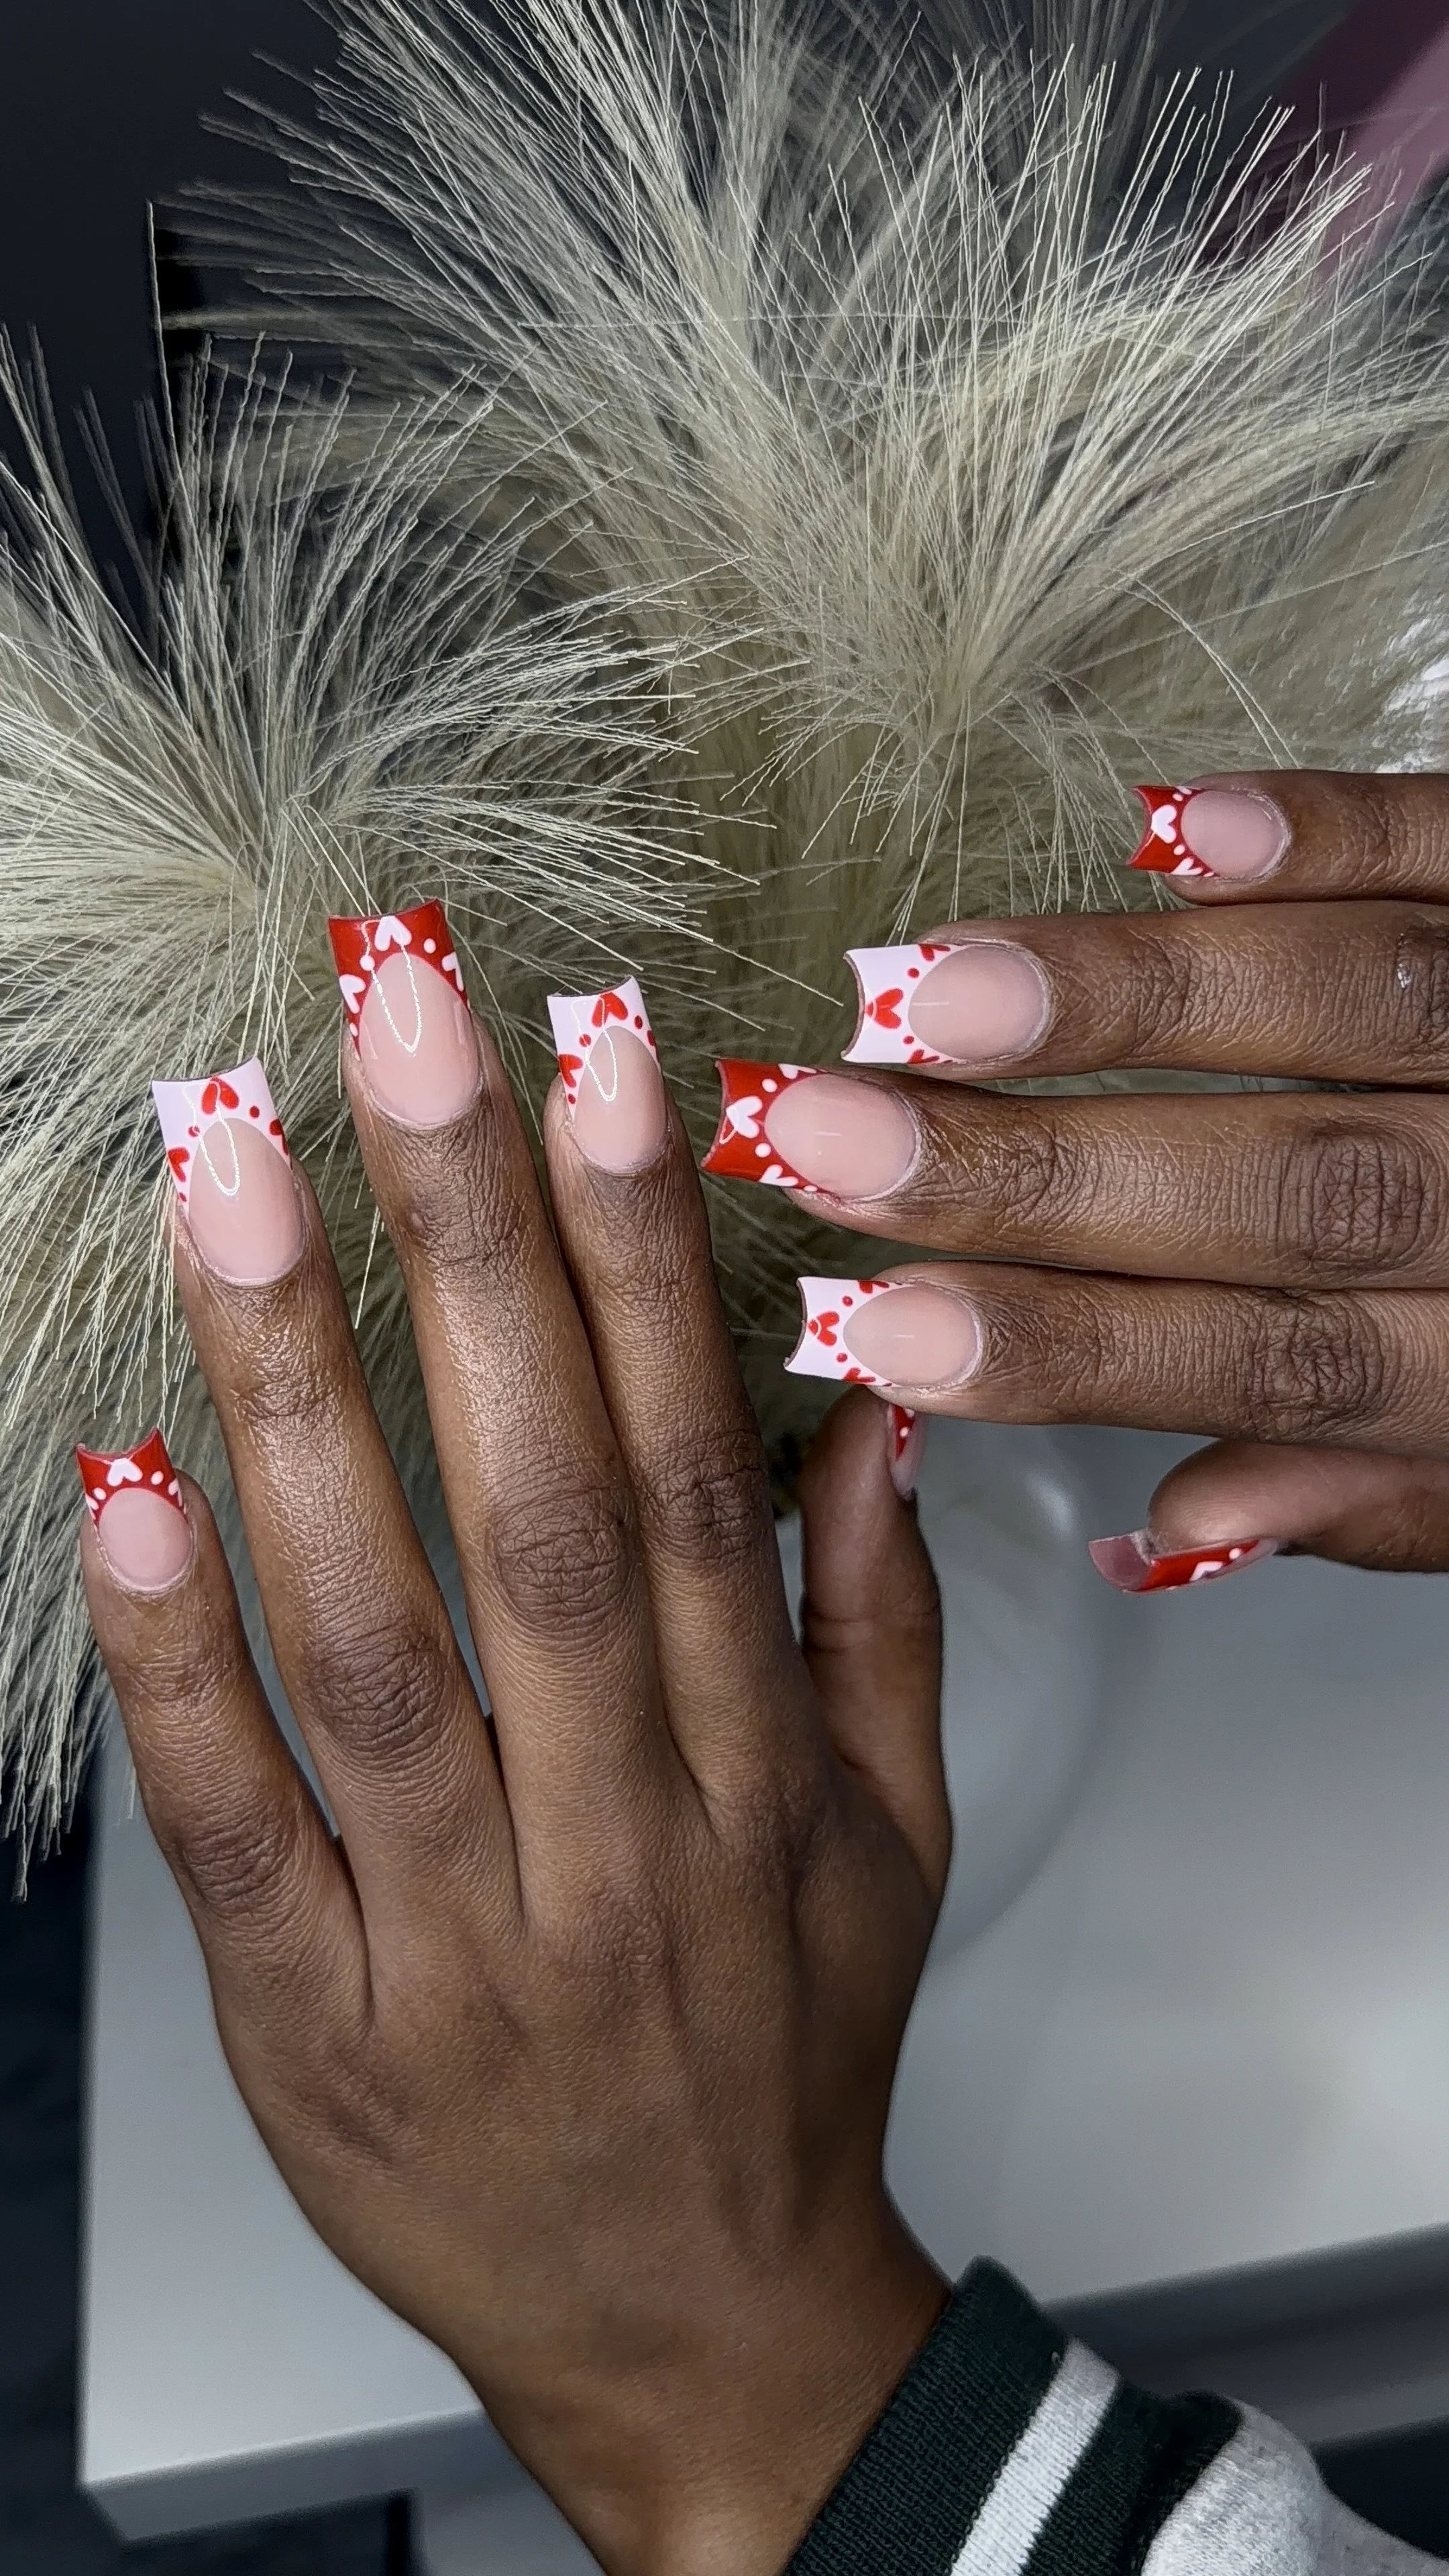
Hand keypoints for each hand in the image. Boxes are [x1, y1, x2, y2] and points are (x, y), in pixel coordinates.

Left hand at [79, 949, 947, 2574]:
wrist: (702, 2330)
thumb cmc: (782, 2059)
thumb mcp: (893, 1839)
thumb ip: (884, 1613)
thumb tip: (872, 1403)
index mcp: (751, 1764)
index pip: (691, 1455)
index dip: (644, 1243)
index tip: (598, 1049)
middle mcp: (615, 1826)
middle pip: (538, 1499)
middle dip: (465, 1236)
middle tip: (393, 1021)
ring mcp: (457, 1926)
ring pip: (373, 1628)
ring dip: (289, 1385)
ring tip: (219, 1171)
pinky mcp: (312, 2016)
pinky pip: (234, 1819)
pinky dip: (175, 1652)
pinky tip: (123, 1480)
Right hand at [705, 772, 1448, 1589]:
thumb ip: (1374, 1499)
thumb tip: (1171, 1532)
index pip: (1276, 1364)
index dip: (1069, 1348)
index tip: (878, 1323)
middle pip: (1292, 1191)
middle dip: (1036, 1165)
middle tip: (824, 1131)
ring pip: (1368, 1010)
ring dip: (1136, 994)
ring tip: (932, 988)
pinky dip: (1341, 835)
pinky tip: (1188, 827)